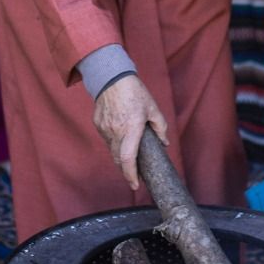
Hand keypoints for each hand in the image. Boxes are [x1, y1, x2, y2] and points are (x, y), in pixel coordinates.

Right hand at [92, 74, 169, 190]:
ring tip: (130, 155)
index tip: (135, 185)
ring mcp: (105, 128)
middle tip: (135, 175)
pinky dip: (114, 143)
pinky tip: (121, 138)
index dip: (131, 175)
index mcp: (132, 128)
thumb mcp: (152, 108)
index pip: (128, 159)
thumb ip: (160, 127)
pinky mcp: (98, 124)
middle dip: (127, 170)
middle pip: (119, 160)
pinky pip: (107, 140)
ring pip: (112, 150)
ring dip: (121, 157)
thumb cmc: (134, 92)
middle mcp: (116, 131)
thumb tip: (164, 143)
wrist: (111, 78)